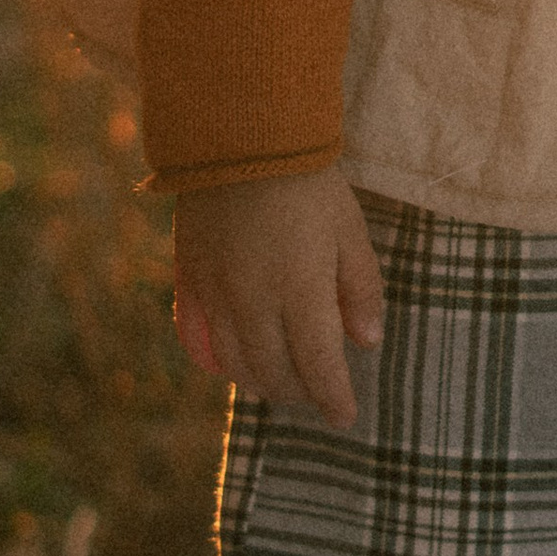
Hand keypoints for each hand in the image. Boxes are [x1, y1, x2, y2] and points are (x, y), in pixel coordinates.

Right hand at [174, 167, 384, 427]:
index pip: (319, 365)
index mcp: (300, 292)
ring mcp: (217, 295)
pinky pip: (198, 340)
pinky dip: (217, 362)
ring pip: (235, 364)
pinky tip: (232, 363)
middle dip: (299, 392)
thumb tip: (366, 342)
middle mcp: (254, 303)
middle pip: (274, 372)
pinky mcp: (189, 280)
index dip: (333, 398)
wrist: (241, 138)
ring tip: (280, 383)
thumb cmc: (308, 182)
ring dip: (260, 382)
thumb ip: (360, 289)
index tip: (345, 417)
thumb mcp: (350, 231)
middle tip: (316, 395)